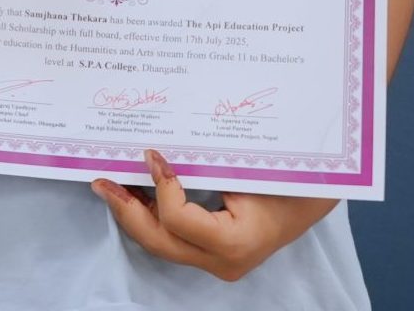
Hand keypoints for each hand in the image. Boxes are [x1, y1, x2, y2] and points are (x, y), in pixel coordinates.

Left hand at [92, 150, 337, 282]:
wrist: (313, 200)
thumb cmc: (287, 177)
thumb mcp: (246, 167)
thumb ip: (202, 164)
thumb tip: (153, 149)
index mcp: (235, 242)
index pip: (177, 219)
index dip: (158, 184)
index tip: (150, 152)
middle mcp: (222, 262)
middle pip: (159, 241)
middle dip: (125, 209)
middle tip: (100, 181)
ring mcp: (217, 264)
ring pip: (162, 244)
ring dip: (134, 213)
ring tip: (110, 186)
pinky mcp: (212, 256)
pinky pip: (174, 240)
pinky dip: (153, 217)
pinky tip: (136, 194)